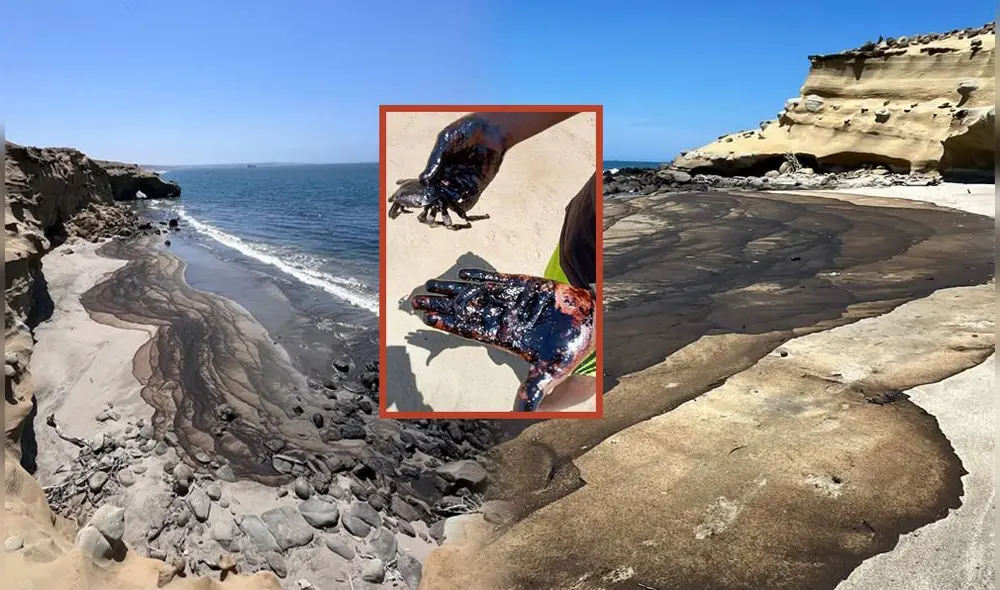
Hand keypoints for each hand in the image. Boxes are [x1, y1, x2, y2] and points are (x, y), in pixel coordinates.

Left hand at [410, 269, 594, 411]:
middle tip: (413, 301)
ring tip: (429, 285)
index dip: (448, 324)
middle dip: (440, 305)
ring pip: (475, 294)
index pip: (468, 330)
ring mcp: (510, 301)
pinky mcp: (522, 286)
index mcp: (504, 338)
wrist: (590, 323)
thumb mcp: (551, 372)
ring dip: (452, 289)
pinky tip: (461, 275)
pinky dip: (480, 277)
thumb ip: (535, 390)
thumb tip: (523, 413)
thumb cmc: (570, 348)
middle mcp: (502, 318)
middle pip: (464, 311)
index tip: (426, 319)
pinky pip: (497, 281)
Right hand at [418, 115, 508, 205]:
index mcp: (439, 166)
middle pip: (440, 194)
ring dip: (449, 206)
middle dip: (436, 202)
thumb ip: (435, 160)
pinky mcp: (477, 186)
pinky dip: (464, 205)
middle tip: (433, 208)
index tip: (421, 198)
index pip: (429, 183)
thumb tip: (423, 180)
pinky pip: (469, 200)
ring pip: (453, 199)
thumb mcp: (445, 142)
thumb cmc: (465, 131)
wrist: (490, 129)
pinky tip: (459, 208)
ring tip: (445, 210)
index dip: (425, 191)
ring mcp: (463, 181)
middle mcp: (450, 176)